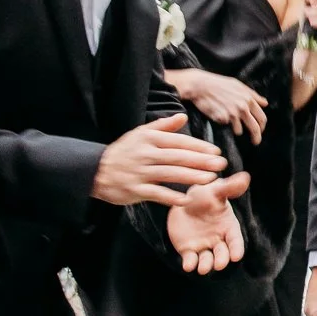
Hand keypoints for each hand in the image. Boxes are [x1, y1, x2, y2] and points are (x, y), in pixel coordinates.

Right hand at [91, 113, 228, 204]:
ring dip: (191, 177)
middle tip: (221, 164)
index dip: (198, 146)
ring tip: (210, 179)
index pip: (178, 142)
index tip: (216, 151)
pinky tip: (186, 199)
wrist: (95, 170)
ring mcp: (139, 173)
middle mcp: (145, 155)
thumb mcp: (140, 134)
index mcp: (149, 139)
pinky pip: (155, 194)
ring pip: (169, 174)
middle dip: (201, 161)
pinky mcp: (134, 190)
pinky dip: (170, 197)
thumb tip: (183, 116)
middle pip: (177, 158)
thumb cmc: (123, 151)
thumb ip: (163, 126)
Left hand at [166, 169, 249, 274]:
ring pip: (207, 260)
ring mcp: (203, 246)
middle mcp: (218, 240)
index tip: (237, 256)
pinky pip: (190, 259)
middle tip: (219, 264)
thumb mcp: (216, 191)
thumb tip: (245, 177)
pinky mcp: (188, 251)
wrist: (183, 202)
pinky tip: (188, 265)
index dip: (237, 248)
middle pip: (223, 253)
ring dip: (206, 265)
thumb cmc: (204, 196)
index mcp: (228, 227)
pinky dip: (190, 264)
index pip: (235, 240)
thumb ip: (229, 187)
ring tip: (203, 268)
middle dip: (222, 260)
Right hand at [171, 68, 268, 143]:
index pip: (261, 118)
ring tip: (231, 125)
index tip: (261, 131)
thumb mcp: (239, 85)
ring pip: (239, 130)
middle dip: (257, 137)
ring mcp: (232, 114)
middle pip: (255, 128)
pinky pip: (225, 126)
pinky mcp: (221, 119)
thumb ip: (253, 95)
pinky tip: (219, 115)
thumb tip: (265, 103)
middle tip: (255, 142)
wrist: (200, 85)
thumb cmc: (219, 84)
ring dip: (237, 130)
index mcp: (248, 99)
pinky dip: (224, 123)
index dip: (262, 126)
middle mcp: (242, 107)